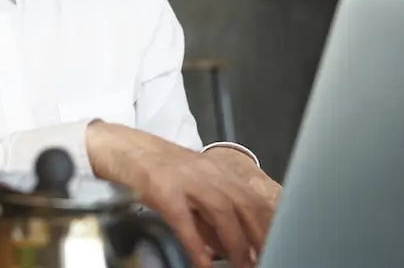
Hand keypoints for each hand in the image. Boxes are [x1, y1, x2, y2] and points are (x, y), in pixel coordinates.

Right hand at [86, 122, 279, 267]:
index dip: (269, 225)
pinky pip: (185, 221)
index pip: (254, 200)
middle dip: (260, 236)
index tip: (279, 245)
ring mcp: (186, 179)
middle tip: (267, 259)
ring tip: (242, 266)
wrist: (123, 148)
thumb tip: (235, 246)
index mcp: (218, 172)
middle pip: (245, 205)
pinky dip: (197, 245)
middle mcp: (208, 172)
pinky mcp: (164, 189)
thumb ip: (214, 215)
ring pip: (222, 211)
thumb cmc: (159, 170)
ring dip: (236, 244)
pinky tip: (204, 264)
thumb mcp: (193, 186)